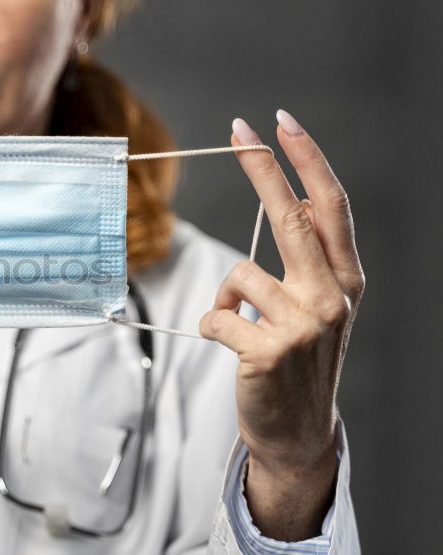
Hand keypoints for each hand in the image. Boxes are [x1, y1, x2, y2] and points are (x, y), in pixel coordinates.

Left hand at [199, 111, 363, 539]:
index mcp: (345, 282)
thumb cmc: (298, 363)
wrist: (298, 433)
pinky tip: (231, 345)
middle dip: (263, 169)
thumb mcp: (316, 311)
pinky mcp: (268, 350)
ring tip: (241, 326)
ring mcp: (303, 325)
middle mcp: (332, 297)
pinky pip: (216, 315)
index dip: (307, 162)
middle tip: (241, 131)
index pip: (329, 208)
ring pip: (239, 273)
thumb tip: (280, 205)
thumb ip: (305, 264)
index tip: (282, 124)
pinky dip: (212, 325)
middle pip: (291, 217)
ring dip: (226, 297)